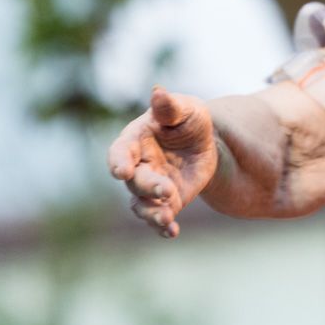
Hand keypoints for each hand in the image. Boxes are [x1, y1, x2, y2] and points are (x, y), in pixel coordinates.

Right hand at [107, 87, 217, 238]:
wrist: (205, 141)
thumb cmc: (187, 119)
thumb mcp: (185, 109)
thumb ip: (170, 106)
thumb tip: (158, 91)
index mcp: (135, 141)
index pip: (120, 153)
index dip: (119, 162)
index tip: (121, 171)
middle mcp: (137, 167)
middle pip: (135, 181)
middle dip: (148, 187)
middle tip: (166, 190)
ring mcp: (150, 187)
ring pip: (142, 205)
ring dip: (152, 213)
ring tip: (166, 219)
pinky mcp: (166, 202)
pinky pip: (159, 218)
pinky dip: (163, 227)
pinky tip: (172, 232)